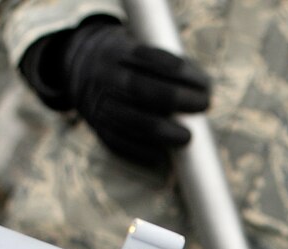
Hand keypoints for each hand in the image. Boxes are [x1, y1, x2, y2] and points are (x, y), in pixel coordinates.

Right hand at [19, 16, 209, 165]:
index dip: (180, 72)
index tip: (205, 86)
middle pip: (139, 88)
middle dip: (175, 99)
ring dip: (162, 132)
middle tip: (202, 106)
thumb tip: (206, 90)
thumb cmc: (130, 64)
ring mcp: (98, 102)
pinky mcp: (97, 126)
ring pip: (129, 119)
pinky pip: (118, 142)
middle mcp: (104, 75)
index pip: (150, 58)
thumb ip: (172, 67)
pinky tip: (162, 157)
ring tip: (186, 137)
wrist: (80, 70)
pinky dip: (142, 152)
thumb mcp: (143, 52)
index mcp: (117, 51)